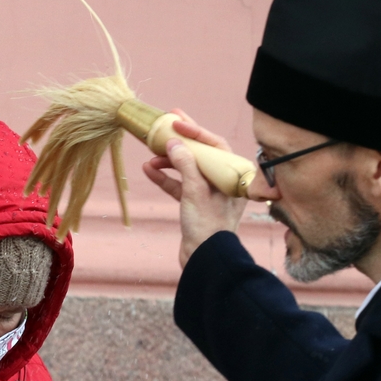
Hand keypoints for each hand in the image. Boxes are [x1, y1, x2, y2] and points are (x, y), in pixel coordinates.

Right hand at [142, 110, 247, 268]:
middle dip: (181, 141)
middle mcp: (223, 181)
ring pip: (187, 170)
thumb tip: (174, 142)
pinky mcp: (195, 205)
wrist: (204, 259)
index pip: (214, 144)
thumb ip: (185, 163)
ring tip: (150, 154)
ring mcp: (209, 194)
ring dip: (168, 161)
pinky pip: (179, 186)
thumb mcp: (195, 190)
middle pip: (200, 154)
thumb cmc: (207, 225)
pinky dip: (165, 178)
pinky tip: (149, 170)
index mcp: (232, 175)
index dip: (195, 131)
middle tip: (166, 122)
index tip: (176, 121)